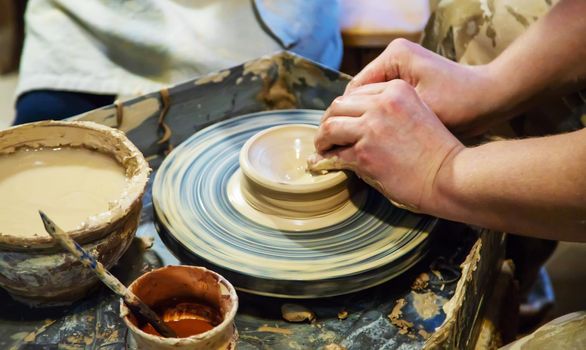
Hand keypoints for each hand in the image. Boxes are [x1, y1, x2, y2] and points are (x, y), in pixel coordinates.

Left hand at [311, 79, 463, 211]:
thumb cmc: (438, 151)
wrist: (451, 175)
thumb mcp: (418, 114)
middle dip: (328, 120)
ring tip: (321, 148)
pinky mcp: (365, 152)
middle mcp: (382, 103)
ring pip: (330, 127)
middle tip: (325, 135)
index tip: (339, 120)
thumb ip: (391, 110)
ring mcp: (372, 127)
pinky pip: (335, 154)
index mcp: (397, 89)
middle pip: (338, 106)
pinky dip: (324, 159)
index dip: (344, 108)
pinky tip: (320, 163)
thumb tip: (361, 121)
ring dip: (322, 139)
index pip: (357, 93)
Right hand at [345, 39, 506, 136]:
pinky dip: (378, 118)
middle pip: (359, 94)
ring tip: (355, 145)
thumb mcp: (419, 112)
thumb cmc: (460, 105)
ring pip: (369, 100)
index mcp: (394, 57)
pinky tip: (375, 138)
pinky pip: (383, 101)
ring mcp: (401, 68)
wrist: (491, 98)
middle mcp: (394, 57)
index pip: (354, 91)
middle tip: (339, 146)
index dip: (342, 118)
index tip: (333, 142)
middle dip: (350, 120)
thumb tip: (348, 131)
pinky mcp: (409, 80)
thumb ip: (383, 118)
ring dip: (363, 121)